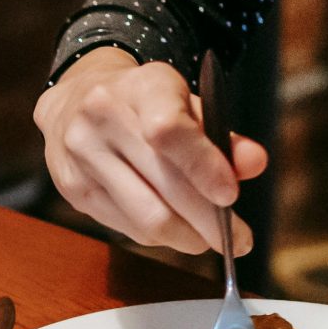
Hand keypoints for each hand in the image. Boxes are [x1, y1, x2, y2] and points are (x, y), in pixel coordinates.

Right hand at [35, 47, 267, 253]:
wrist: (74, 103)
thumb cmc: (145, 106)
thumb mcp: (186, 104)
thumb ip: (222, 136)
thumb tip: (254, 164)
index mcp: (140, 88)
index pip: (170, 131)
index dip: (204, 167)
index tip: (232, 197)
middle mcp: (103, 118)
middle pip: (163, 186)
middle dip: (209, 221)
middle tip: (240, 241)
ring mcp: (82, 156)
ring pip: (146, 218)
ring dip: (187, 236)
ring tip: (208, 238)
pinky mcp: (73, 189)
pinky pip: (129, 228)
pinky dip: (160, 236)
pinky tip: (174, 227)